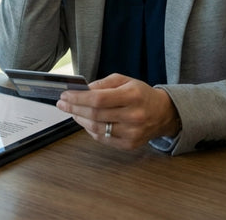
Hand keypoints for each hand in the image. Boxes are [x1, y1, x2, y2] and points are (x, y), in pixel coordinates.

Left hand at [56, 73, 180, 149]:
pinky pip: (103, 139)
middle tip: (62, 103)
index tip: (65, 95)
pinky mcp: (130, 145)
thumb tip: (83, 90)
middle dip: (74, 108)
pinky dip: (90, 130)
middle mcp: (134, 116)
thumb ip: (103, 83)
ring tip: (72, 111)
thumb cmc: (141, 94)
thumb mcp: (125, 80)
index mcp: (133, 96)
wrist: (163, 114)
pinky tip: (85, 121)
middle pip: (95, 114)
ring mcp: (132, 133)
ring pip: (97, 128)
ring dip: (80, 119)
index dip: (78, 98)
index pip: (98, 99)